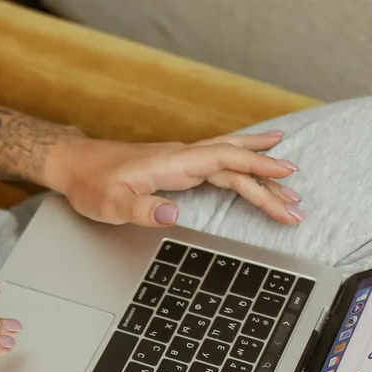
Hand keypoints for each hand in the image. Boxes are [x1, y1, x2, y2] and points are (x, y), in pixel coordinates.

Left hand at [43, 131, 303, 227]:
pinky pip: (219, 161)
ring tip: (292, 183)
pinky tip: (257, 160)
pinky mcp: (178, 166)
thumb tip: (171, 214)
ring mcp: (182, 160)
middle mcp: (183, 156)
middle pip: (235, 162)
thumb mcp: (110, 203)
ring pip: (230, 160)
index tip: (285, 178)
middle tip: (298, 202)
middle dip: (268, 181)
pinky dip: (243, 163)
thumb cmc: (91, 184)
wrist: (73, 164)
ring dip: (260, 172)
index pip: (225, 160)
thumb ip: (140, 208)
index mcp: (173, 162)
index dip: (256, 169)